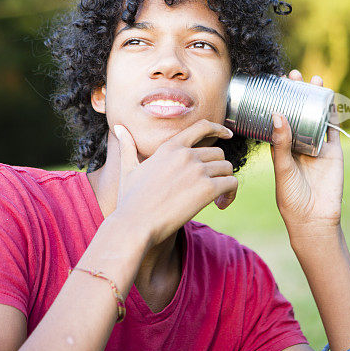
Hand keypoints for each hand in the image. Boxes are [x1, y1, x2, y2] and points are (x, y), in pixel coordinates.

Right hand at [112, 119, 237, 245]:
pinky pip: (231, 184)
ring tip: (217, 199)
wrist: (135, 224)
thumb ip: (127, 147)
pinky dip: (231, 194)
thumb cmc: (130, 201)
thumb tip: (118, 127)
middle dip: (218, 169)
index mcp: (169, 147)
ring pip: (227, 168)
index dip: (218, 128)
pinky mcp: (207, 189)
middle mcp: (186, 154)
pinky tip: (220, 205)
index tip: (228, 135)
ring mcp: (197, 170)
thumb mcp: (128, 169)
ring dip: (226, 183)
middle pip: (218, 153)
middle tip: (213, 188)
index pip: (201, 126)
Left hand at [270, 70, 343, 234]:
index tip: (273, 85)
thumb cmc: (291, 197)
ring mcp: (317, 147)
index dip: (277, 102)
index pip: (279, 120)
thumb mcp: (282, 168)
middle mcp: (299, 144)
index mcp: (282, 148)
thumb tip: (277, 115)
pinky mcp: (333, 152)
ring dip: (316, 99)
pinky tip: (330, 97)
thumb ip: (281, 144)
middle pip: (298, 113)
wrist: (314, 218)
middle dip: (296, 95)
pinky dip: (333, 113)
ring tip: (313, 80)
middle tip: (292, 76)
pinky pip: (333, 129)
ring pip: (316, 117)